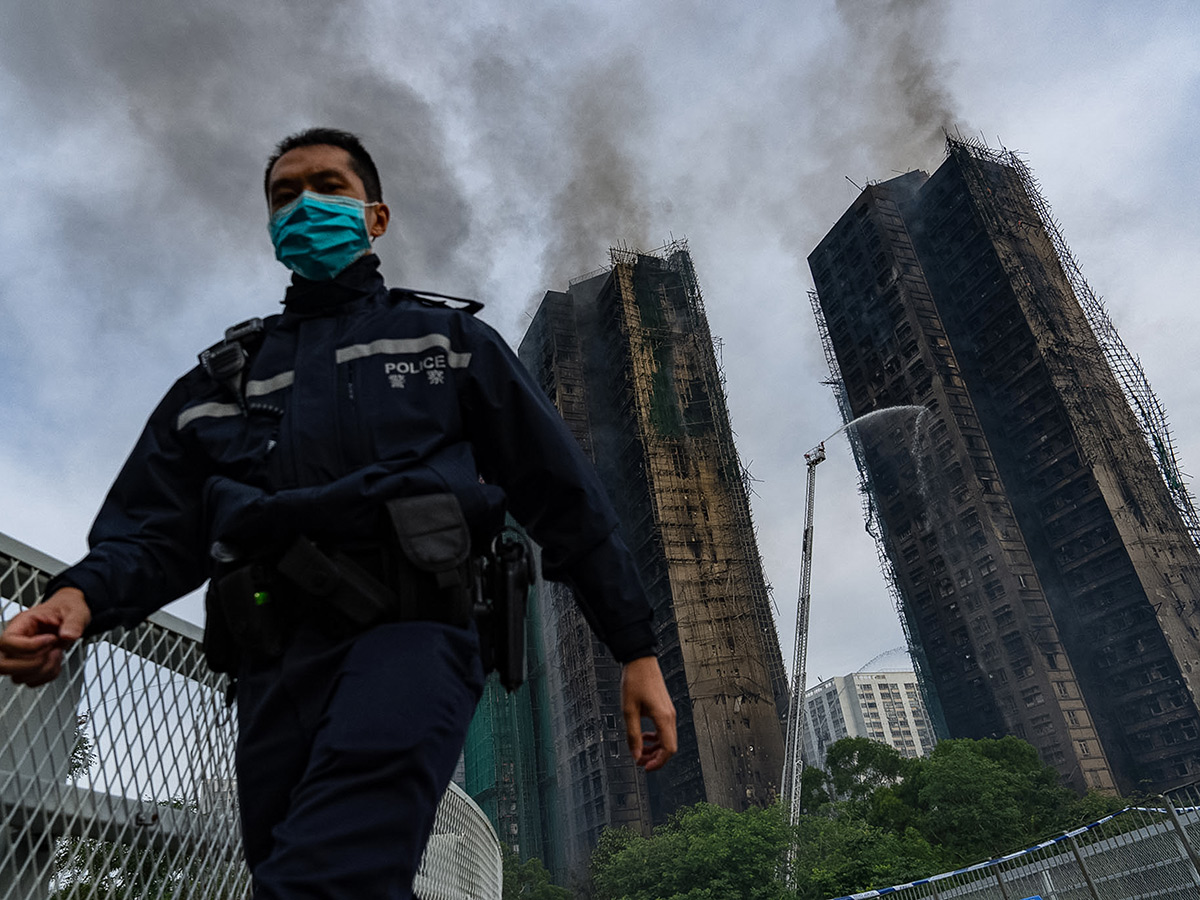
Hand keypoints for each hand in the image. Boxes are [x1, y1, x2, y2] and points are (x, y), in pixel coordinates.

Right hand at [0, 588, 90, 686]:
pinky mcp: (27, 666)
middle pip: (4, 665)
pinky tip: (55, 661)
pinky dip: (47, 675)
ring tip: (56, 652)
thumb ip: (73, 622)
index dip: (29, 647)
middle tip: (52, 650)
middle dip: (33, 664)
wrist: (70, 614)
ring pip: (18, 677)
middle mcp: (16, 641)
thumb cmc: (67, 609)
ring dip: (44, 669)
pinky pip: (30, 681)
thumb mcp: (76, 611)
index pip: (7, 642)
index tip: (51, 639)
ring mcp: (20, 655)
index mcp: (22, 623)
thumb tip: (68, 635)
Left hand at [621, 655, 676, 771]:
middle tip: (639, 761)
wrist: (640, 660)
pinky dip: (655, 737)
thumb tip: (635, 754)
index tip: (644, 767)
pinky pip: (664, 730)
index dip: (658, 762)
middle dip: (655, 757)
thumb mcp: (629, 710)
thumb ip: (632, 735)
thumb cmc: (635, 681)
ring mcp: (669, 712)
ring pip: (667, 739)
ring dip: (654, 748)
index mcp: (663, 718)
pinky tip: (643, 735)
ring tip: (639, 749)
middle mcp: (670, 716)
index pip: (668, 749)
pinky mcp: (665, 708)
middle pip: (669, 747)